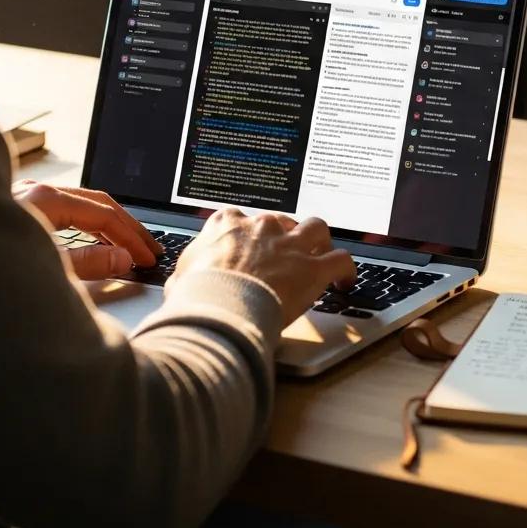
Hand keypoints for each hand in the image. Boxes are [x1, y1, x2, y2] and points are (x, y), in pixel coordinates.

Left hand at [13, 180, 161, 280]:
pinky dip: (86, 225)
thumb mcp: (45, 268)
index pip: (104, 215)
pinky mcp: (19, 209)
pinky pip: (65, 211)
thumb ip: (87, 263)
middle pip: (98, 203)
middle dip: (127, 227)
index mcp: (47, 199)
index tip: (147, 258)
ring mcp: (27, 197)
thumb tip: (123, 258)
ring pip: (81, 205)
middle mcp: (38, 191)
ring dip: (109, 226)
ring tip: (130, 246)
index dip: (130, 238)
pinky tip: (97, 240)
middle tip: (150, 248)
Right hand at [168, 209, 356, 326]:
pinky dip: (346, 270)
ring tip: (322, 255)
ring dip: (320, 241)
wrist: (218, 308)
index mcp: (227, 224)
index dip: (248, 234)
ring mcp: (290, 244)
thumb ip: (187, 273)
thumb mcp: (180, 279)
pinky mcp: (313, 268)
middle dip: (286, 235)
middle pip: (283, 220)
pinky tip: (346, 281)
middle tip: (286, 255)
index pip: (241, 218)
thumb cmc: (196, 296)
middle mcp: (261, 227)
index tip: (249, 247)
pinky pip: (340, 260)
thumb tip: (182, 284)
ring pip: (317, 229)